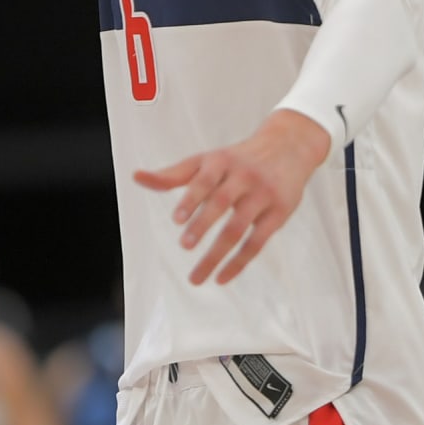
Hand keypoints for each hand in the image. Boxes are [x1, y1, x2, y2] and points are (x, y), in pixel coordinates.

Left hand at [133, 111, 330, 285]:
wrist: (288, 146)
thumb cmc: (236, 159)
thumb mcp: (206, 160)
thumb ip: (172, 174)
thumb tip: (136, 177)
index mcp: (221, 161)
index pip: (204, 180)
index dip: (191, 199)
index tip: (176, 219)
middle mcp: (243, 176)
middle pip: (222, 203)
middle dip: (202, 225)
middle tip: (185, 245)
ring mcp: (263, 194)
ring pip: (238, 228)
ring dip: (217, 254)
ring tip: (197, 276)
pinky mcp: (279, 212)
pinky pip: (258, 242)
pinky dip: (239, 263)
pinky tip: (222, 278)